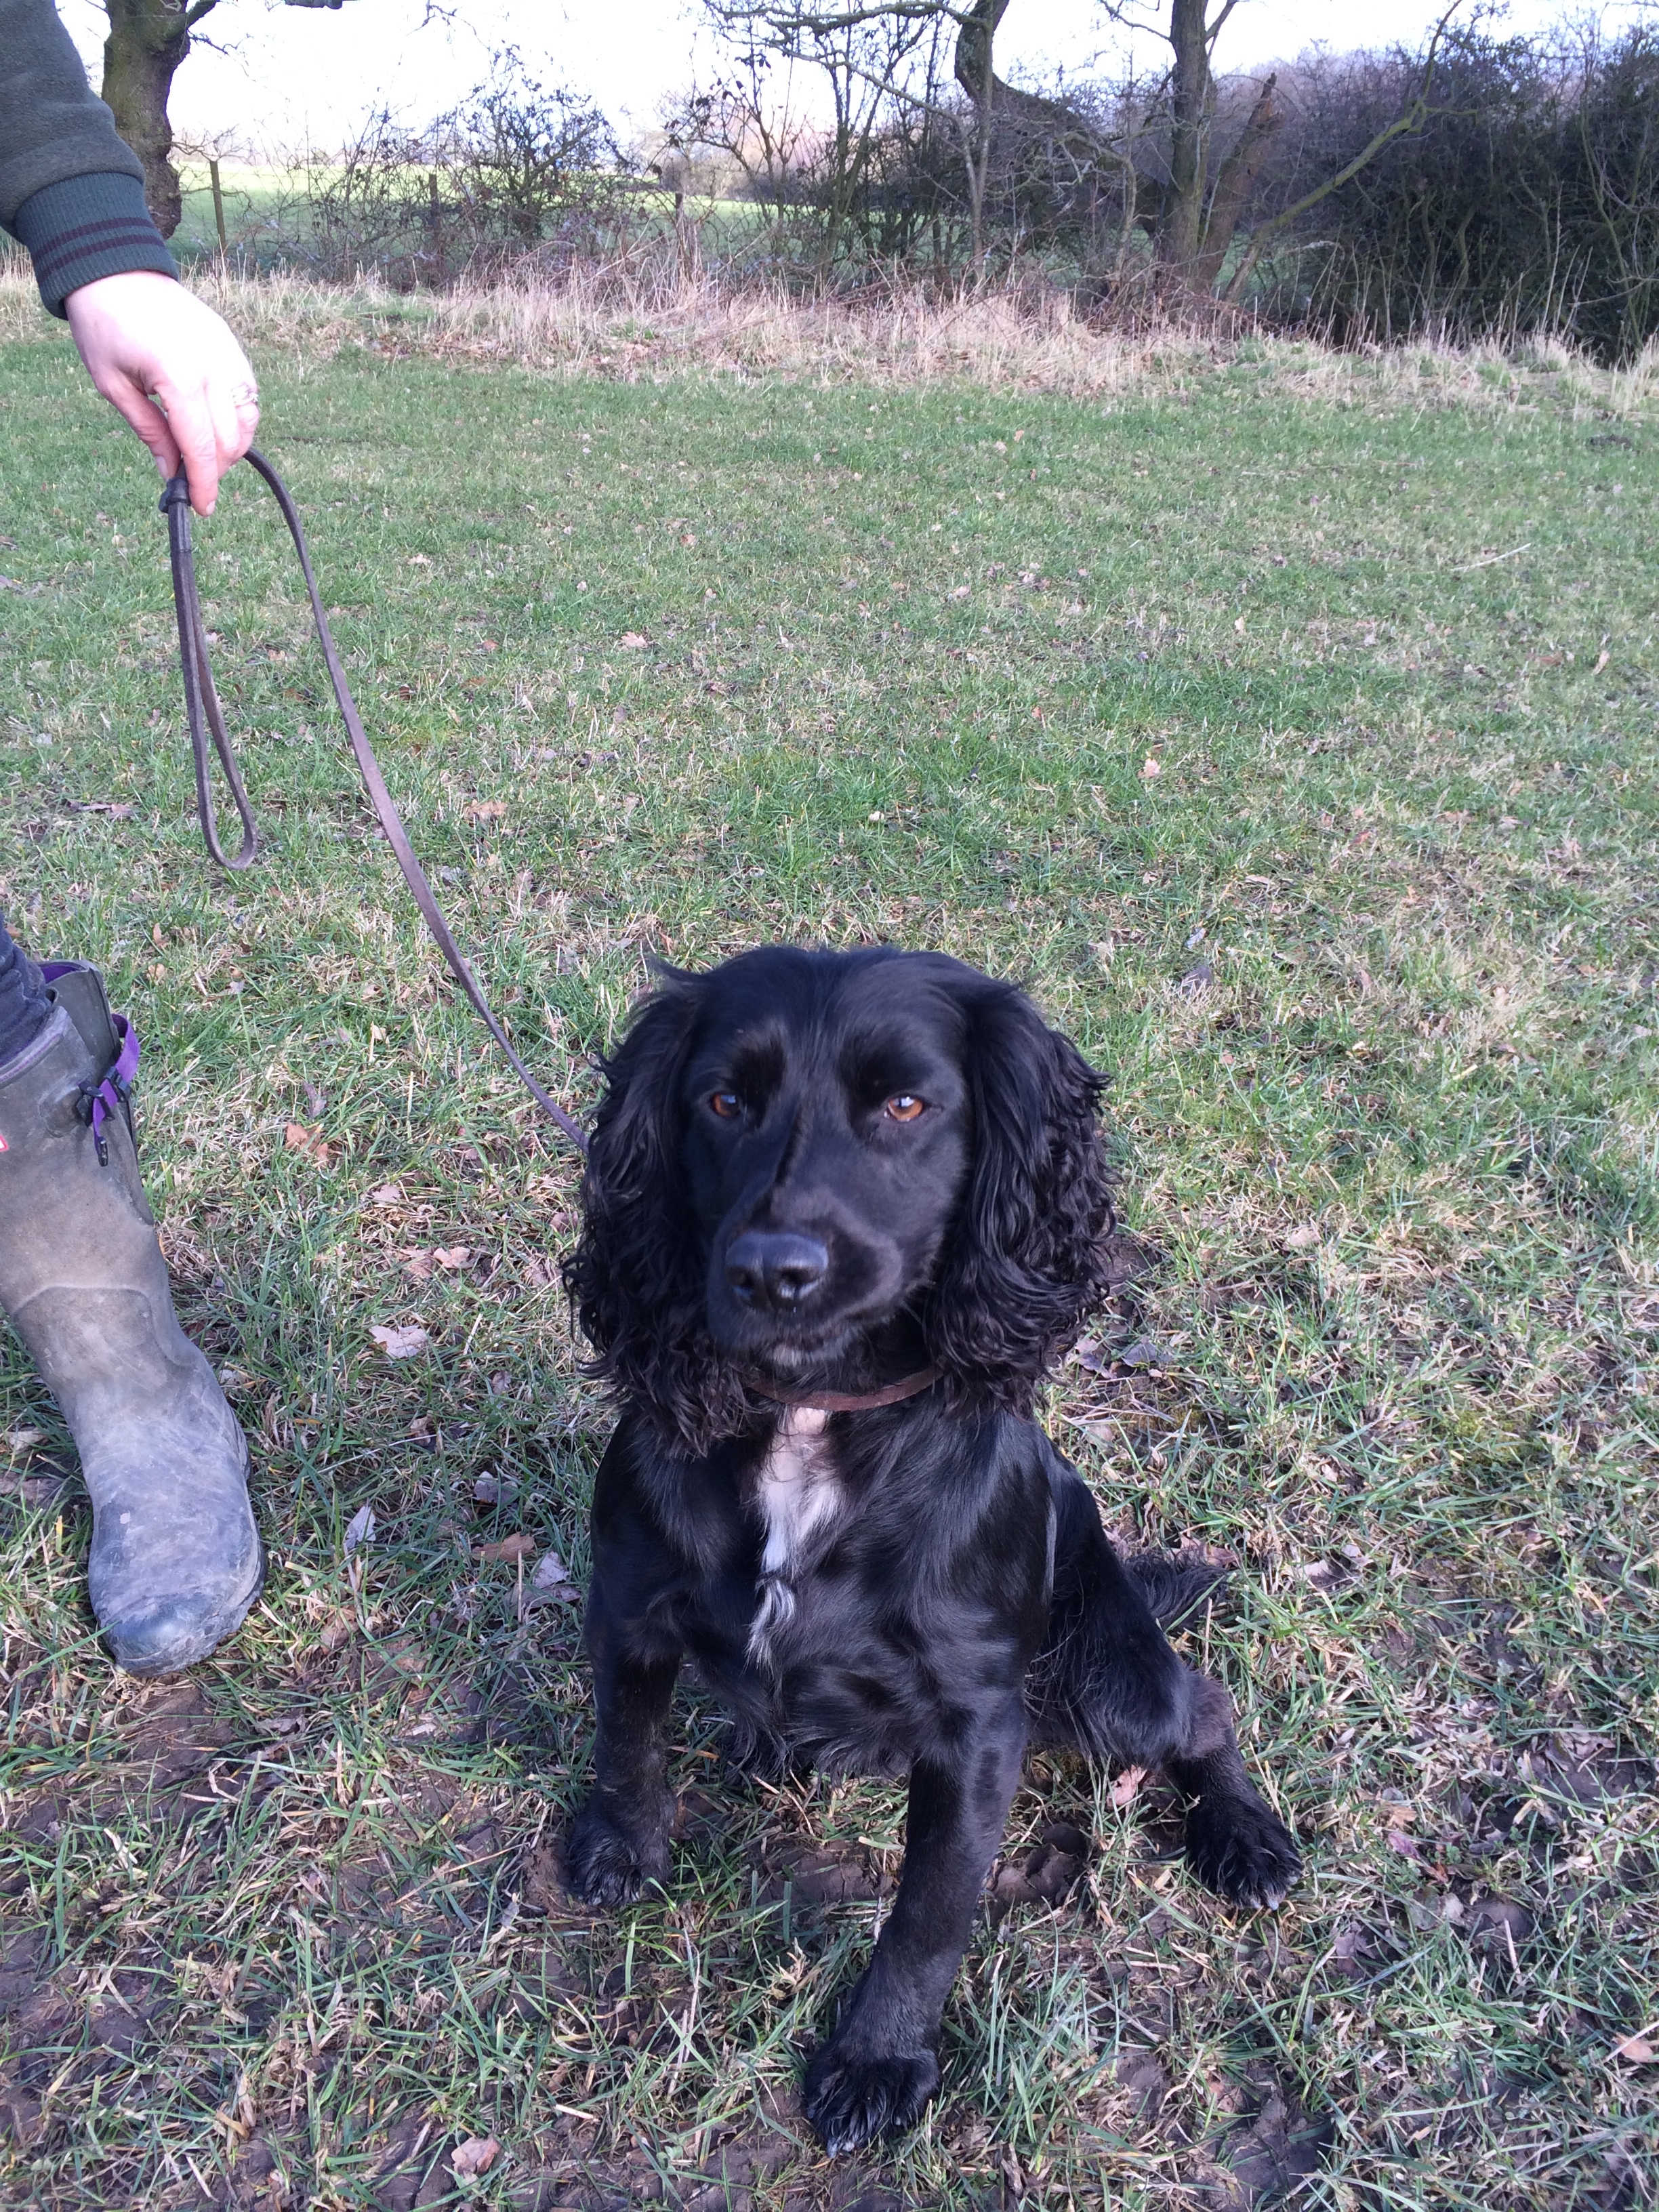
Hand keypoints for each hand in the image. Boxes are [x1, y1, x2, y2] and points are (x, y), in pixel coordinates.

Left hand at [64, 271, 258, 516]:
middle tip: (193, 478)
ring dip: (232, 446)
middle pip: (230, 440)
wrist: (115, 271)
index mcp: (179, 378)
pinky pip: (247, 393)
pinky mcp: (231, 345)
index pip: (202, 447)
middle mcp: (212, 366)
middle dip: (215, 468)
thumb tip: (171, 472)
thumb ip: (149, 430)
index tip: (202, 507)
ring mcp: (227, 353)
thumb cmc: (104, 327)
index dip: (204, 483)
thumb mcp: (113, 386)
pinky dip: (239, 418)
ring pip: (247, 420)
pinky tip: (217, 424)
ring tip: (205, 452)